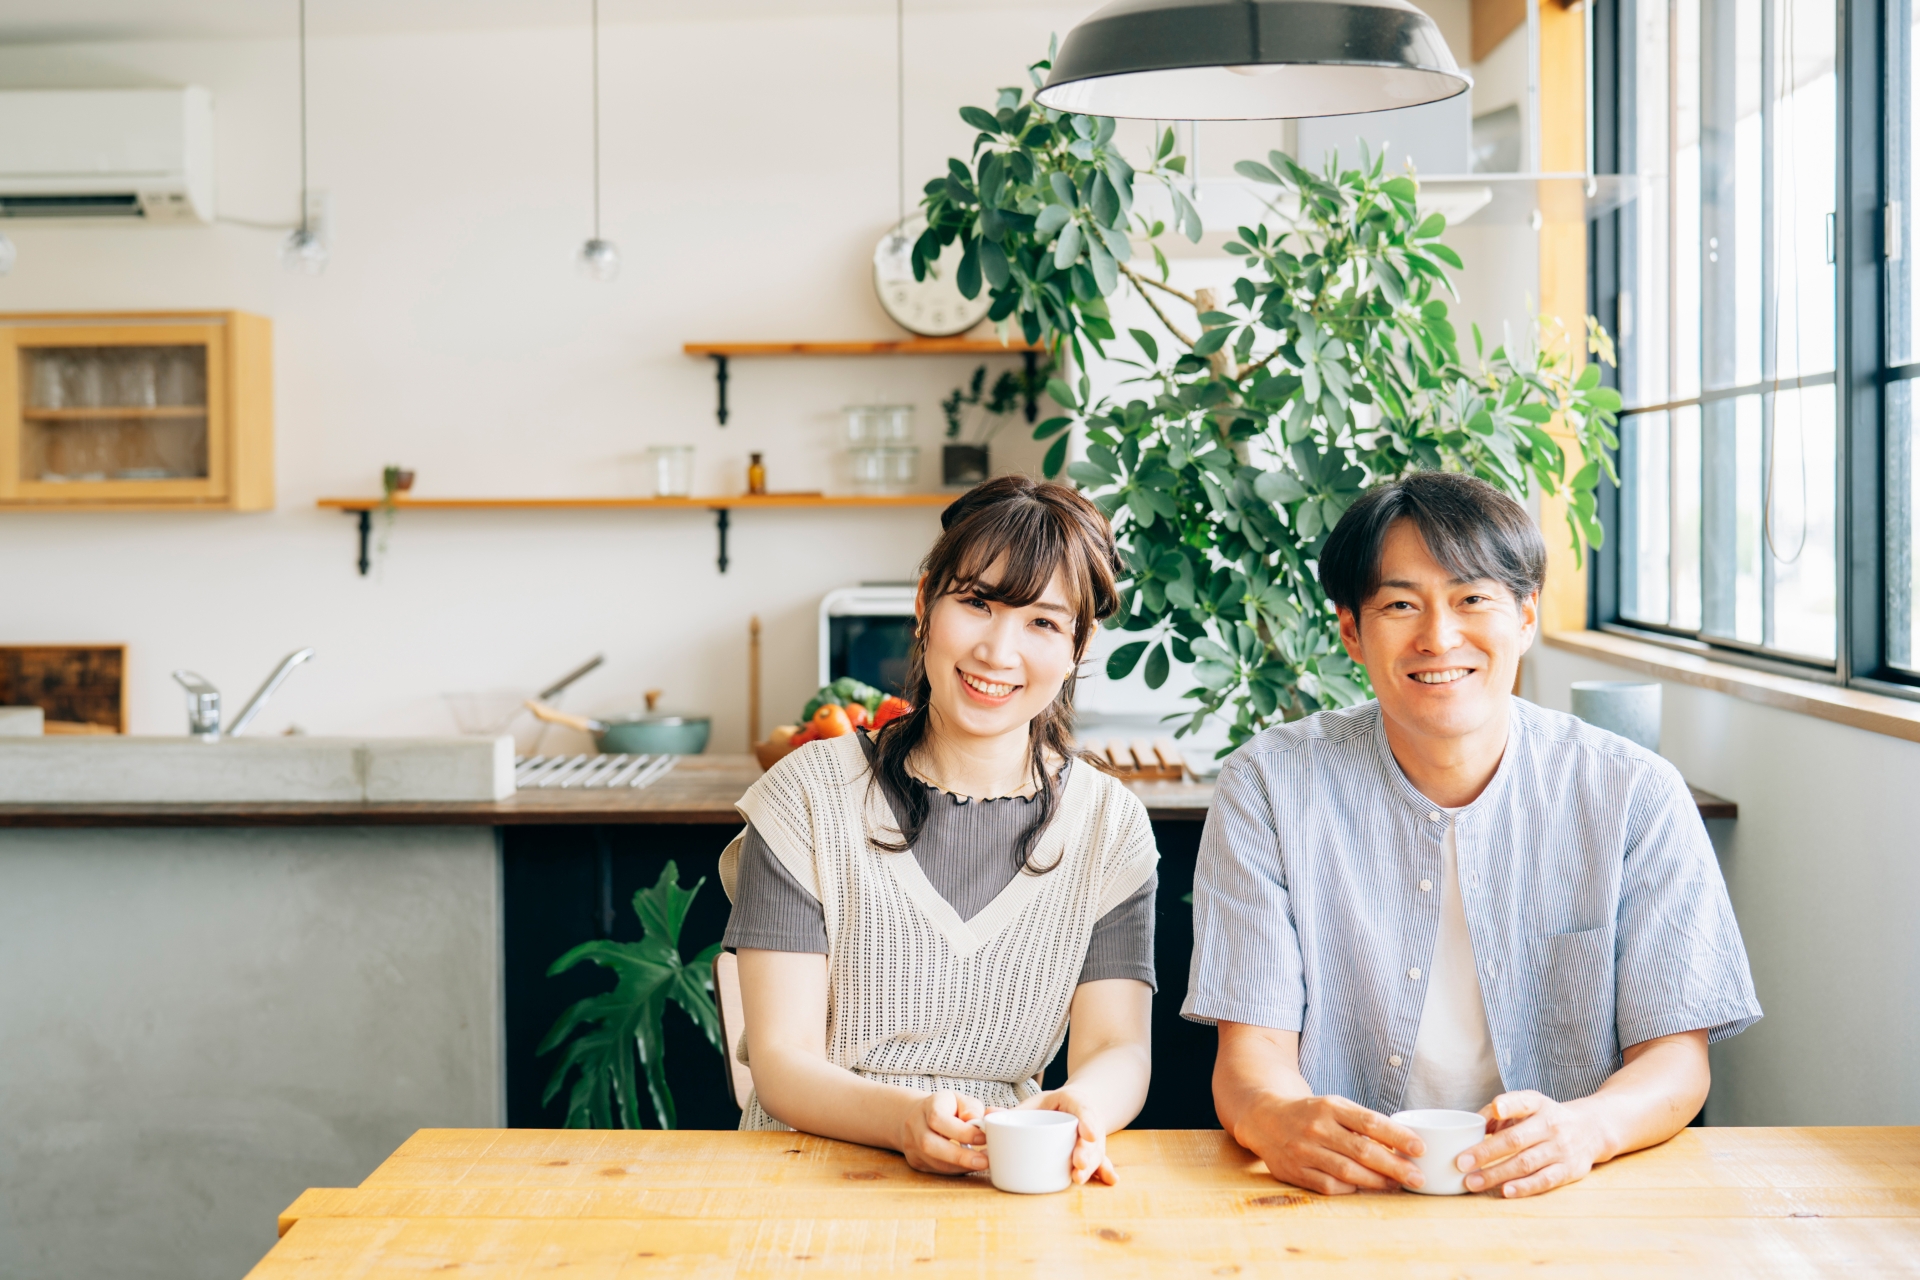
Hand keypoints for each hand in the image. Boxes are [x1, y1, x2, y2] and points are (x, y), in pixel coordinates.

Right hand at [896, 1090, 987, 1174]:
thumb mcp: (960, 1100)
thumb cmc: (946, 1108)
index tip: (983, 1138)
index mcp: (928, 1105)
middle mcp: (915, 1124)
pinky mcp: (916, 1160)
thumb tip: (986, 1119)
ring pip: (932, 1161)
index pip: (938, 1119)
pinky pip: (935, 1170)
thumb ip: (972, 1109)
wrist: (919, 1116)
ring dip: (960, 1166)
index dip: (961, 1131)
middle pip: (929, 1144)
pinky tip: (969, 1166)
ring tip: (981, 1164)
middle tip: (984, 1161)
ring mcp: (912, 1144)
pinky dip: (955, 1170)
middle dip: (959, 1156)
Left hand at [1014, 1089, 1116, 1185]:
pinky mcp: (1093, 1153)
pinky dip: (1106, 1172)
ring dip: (1092, 1167)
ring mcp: (1093, 1139)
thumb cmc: (1052, 1105)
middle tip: (1078, 1164)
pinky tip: (1111, 1181)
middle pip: (1090, 1137)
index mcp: (1075, 1102)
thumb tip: (986, 1115)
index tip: (1088, 1134)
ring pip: (1096, 1152)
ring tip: (1080, 1178)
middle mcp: (1088, 1121)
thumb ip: (1015, 1111)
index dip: (1087, 1122)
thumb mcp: (1036, 1103)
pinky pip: (1102, 1162)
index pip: (1083, 1110)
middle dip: (1086, 1152)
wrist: (1075, 1105)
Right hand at [1233, 1093, 1425, 1193]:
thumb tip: (1400, 1144)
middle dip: (1395, 1166)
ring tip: (1398, 1184)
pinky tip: (1364, 1187)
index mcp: (1329, 1106)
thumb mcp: (1334, 1106)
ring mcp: (1304, 1151)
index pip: (1370, 1122)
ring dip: (1378, 1181)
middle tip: (1418, 1176)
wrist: (1265, 1118)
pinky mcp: (1295, 1172)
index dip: (1398, 1136)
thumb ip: (1362, 1123)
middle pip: (1363, 1151)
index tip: (1420, 1148)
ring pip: (1348, 1172)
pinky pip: (1329, 1185)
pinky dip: (1350, 1188)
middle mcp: (1316, 1128)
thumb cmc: (1310, 1113)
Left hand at [1459, 1090, 1606, 1196]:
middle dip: (1486, 1153)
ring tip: (1472, 1182)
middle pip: (1516, 1140)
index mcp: (1537, 1104)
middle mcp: (1550, 1125)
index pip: (1523, 1102)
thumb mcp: (1527, 1106)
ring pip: (1526, 1163)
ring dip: (1497, 1174)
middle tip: (1461, 1163)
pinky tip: (1505, 1191)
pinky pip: (1544, 1180)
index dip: (1509, 1105)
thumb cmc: (1546, 1118)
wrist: (1591, 1129)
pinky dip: (1524, 1187)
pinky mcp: (1569, 1170)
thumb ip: (1497, 1115)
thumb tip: (1469, 1129)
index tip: (1496, 1109)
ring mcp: (1561, 1149)